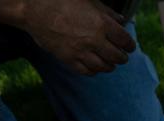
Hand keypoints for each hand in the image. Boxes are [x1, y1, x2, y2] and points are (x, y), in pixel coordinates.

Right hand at [20, 0, 135, 74]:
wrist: (33, 8)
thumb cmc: (62, 1)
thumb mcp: (90, 1)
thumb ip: (108, 13)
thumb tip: (122, 21)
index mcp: (102, 24)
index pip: (125, 41)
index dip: (130, 45)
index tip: (129, 46)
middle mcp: (94, 40)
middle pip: (117, 57)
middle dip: (122, 57)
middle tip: (122, 56)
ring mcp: (80, 51)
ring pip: (104, 67)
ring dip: (109, 66)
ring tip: (110, 63)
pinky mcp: (67, 58)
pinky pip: (86, 71)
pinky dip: (93, 71)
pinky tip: (94, 67)